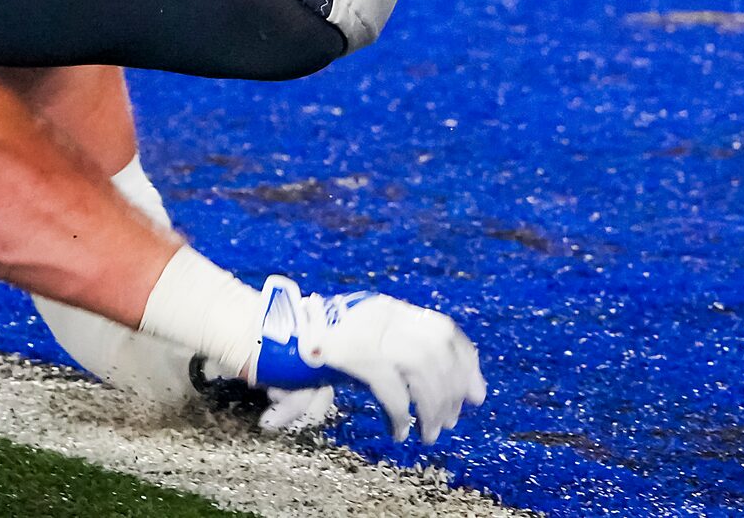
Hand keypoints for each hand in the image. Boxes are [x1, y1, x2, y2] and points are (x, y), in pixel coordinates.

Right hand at [248, 276, 485, 442]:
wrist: (267, 336)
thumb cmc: (311, 347)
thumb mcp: (358, 344)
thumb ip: (390, 357)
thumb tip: (431, 390)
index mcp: (388, 309)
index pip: (443, 329)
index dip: (466, 362)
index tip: (476, 392)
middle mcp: (383, 314)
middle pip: (438, 349)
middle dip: (454, 388)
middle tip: (454, 420)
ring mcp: (367, 331)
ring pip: (422, 369)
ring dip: (432, 407)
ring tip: (430, 434)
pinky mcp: (352, 354)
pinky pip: (391, 388)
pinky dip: (402, 415)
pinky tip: (400, 432)